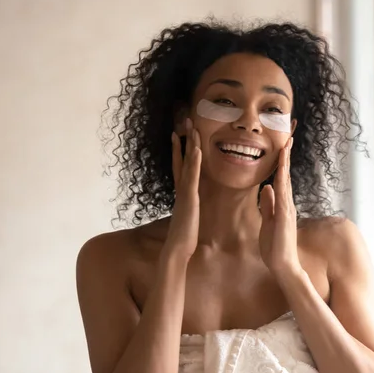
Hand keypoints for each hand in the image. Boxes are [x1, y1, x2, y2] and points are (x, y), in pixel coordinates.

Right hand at [164, 118, 201, 259]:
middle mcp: (182, 189)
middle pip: (182, 160)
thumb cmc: (183, 238)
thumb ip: (187, 209)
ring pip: (187, 164)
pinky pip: (192, 177)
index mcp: (182, 193)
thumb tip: (188, 207)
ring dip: (190, 146)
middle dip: (184, 141)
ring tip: (192, 128)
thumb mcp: (187, 219)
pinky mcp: (189, 198)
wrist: (176, 250)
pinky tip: (197, 150)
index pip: (179, 166)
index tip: (177, 135)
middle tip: (185, 122)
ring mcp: (185, 192)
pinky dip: (194, 163)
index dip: (178, 151)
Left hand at [259, 138, 300, 275]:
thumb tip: (266, 187)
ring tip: (286, 145)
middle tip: (288, 136)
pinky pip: (283, 194)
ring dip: (285, 163)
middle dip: (286, 155)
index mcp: (281, 204)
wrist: (283, 265)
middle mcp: (287, 203)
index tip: (281, 145)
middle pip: (285, 174)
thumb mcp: (267, 221)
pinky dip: (282, 181)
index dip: (280, 161)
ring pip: (286, 180)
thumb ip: (268, 204)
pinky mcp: (285, 216)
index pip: (280, 178)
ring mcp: (287, 209)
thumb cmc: (275, 247)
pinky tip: (281, 170)